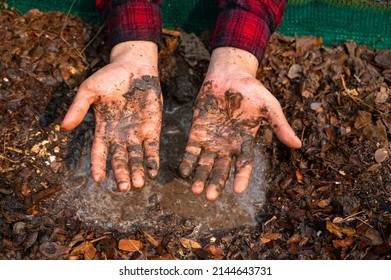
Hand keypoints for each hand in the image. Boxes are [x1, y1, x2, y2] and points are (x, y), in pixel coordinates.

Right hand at [61, 41, 161, 190]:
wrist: (134, 66)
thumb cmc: (109, 77)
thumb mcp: (89, 91)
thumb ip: (78, 108)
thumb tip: (64, 128)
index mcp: (103, 129)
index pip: (99, 152)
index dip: (98, 166)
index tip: (98, 180)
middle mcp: (120, 135)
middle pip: (120, 159)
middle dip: (121, 174)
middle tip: (124, 189)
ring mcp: (137, 133)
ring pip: (136, 157)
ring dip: (138, 171)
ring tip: (139, 185)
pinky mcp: (152, 128)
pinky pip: (152, 147)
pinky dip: (153, 159)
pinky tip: (153, 171)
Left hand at [179, 47, 300, 199]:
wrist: (229, 74)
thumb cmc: (252, 90)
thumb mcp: (269, 107)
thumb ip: (280, 125)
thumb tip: (299, 145)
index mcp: (245, 142)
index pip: (244, 164)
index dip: (242, 177)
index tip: (238, 191)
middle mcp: (227, 146)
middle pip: (222, 169)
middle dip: (216, 183)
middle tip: (211, 197)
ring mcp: (211, 140)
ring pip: (205, 163)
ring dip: (200, 177)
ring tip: (195, 190)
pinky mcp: (197, 131)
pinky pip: (191, 149)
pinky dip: (187, 160)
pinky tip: (183, 171)